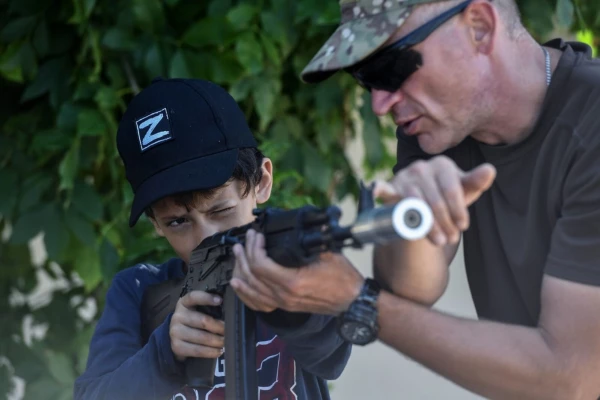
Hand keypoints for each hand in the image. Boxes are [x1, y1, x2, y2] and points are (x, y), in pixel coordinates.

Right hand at [169, 291, 225, 361]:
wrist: (177, 337)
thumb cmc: (194, 320)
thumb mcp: (198, 310)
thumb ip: (209, 307)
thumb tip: (229, 310)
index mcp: (184, 303)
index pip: (194, 297)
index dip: (206, 298)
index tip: (220, 300)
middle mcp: (178, 316)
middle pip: (203, 321)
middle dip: (220, 327)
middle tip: (230, 331)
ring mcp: (175, 332)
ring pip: (202, 337)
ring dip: (217, 341)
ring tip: (227, 342)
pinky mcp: (176, 346)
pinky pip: (197, 350)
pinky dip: (210, 352)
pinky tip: (219, 351)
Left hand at [230, 229, 363, 315]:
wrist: (352, 302)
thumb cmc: (344, 279)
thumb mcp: (328, 254)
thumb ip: (311, 240)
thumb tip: (302, 223)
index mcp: (293, 281)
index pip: (261, 265)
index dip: (254, 248)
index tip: (256, 236)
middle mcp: (284, 295)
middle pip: (252, 275)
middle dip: (245, 255)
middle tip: (244, 241)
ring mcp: (283, 303)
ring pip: (251, 290)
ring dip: (241, 271)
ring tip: (238, 256)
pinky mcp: (285, 306)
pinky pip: (258, 303)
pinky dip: (245, 293)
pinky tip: (238, 284)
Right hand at [374, 156, 495, 245]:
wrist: (424, 199)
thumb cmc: (447, 194)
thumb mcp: (464, 190)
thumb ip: (476, 182)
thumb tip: (489, 171)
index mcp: (442, 164)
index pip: (451, 189)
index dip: (458, 209)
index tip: (462, 226)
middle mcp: (422, 167)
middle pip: (434, 200)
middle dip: (444, 223)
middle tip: (450, 239)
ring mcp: (405, 176)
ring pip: (416, 205)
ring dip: (427, 226)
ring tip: (437, 240)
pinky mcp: (392, 187)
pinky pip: (386, 189)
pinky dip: (380, 188)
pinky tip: (376, 189)